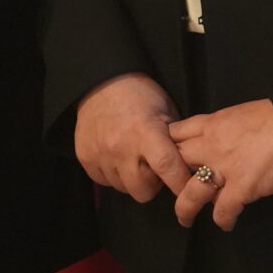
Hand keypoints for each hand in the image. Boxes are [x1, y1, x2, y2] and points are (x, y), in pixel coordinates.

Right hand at [74, 73, 190, 202]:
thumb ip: (174, 141)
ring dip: (132, 178)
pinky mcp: (85, 158)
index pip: (167, 167)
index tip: (187, 188)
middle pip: (142, 190)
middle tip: (154, 167)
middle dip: (153, 184)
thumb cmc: (140, 95)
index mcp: (146, 131)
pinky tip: (118, 156)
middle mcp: (121, 146)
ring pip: (123, 188)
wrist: (102, 82)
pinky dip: (114, 174)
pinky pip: (105, 181)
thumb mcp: (165, 111)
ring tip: (134, 158)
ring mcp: (100, 154)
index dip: (180, 182)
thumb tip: (186, 168)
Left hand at [169, 99, 272, 231]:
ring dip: (185, 209)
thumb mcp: (244, 113)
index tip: (169, 158)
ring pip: (189, 194)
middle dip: (171, 178)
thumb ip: (230, 128)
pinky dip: (223, 220)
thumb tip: (230, 144)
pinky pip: (222, 211)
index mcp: (213, 123)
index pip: (177, 134)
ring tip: (186, 218)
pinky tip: (227, 224)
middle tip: (174, 190)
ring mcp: (224, 168)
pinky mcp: (241, 187)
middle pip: (175, 164)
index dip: (168, 147)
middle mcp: (211, 145)